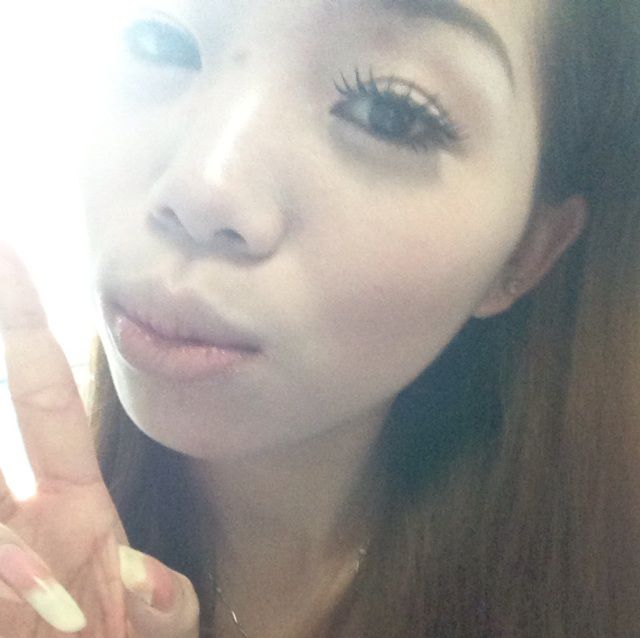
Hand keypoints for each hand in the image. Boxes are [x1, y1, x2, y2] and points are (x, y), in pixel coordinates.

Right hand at [0, 243, 198, 636]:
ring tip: (74, 607)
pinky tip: (55, 612)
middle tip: (6, 315)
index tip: (12, 255)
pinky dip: (7, 580)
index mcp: (72, 506)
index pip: (43, 395)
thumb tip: (151, 587)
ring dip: (8, 549)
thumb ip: (164, 609)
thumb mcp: (158, 628)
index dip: (23, 327)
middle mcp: (20, 522)